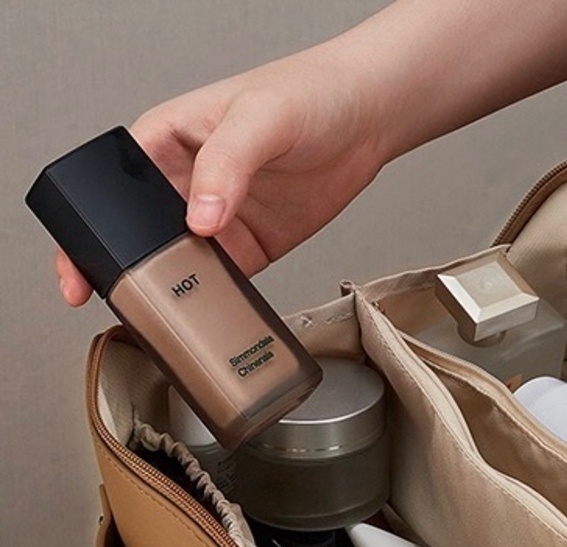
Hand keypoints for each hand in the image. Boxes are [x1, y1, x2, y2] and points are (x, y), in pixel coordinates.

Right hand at [56, 40, 385, 305]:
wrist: (367, 118)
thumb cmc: (308, 93)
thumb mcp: (259, 117)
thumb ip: (227, 164)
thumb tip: (199, 216)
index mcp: (165, 142)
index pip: (111, 191)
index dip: (91, 231)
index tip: (82, 267)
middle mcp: (186, 184)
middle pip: (141, 238)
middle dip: (130, 271)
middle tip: (128, 301)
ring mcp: (219, 219)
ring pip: (182, 266)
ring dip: (176, 291)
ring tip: (172, 314)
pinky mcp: (252, 245)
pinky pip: (227, 282)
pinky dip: (220, 300)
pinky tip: (218, 313)